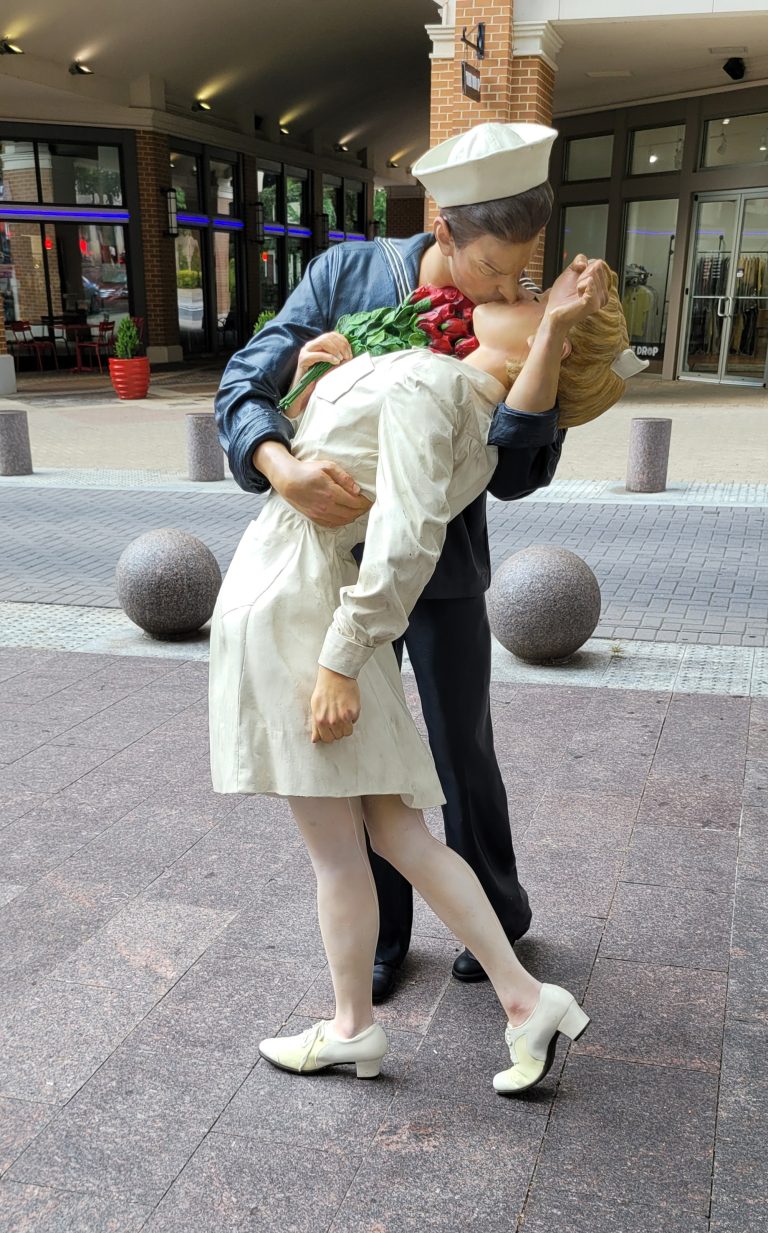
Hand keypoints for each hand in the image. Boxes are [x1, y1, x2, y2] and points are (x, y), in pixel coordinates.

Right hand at [254, 444, 372, 528]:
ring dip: (354, 516)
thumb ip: (344, 477)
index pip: (355, 502)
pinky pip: (334, 525)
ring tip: (358, 509)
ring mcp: (320, 514)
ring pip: (344, 521)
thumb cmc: (308, 471)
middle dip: (362, 510)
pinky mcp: (315, 519)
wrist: (288, 481)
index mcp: (331, 493)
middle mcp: (327, 506)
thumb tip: (357, 489)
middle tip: (367, 505)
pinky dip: (343, 521)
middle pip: (352, 514)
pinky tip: (346, 515)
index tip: (370, 499)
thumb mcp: (327, 466)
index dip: (366, 502)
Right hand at [295, 331, 352, 381]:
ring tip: (341, 359)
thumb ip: (338, 357)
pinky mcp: (303, 360)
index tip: (350, 353)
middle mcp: (310, 345)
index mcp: (317, 344)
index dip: (343, 341)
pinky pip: (317, 354)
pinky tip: (336, 362)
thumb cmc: (319, 379)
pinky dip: (328, 357)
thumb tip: (350, 354)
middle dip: (341, 346)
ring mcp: (305, 351)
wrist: (305, 391)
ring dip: (335, 350)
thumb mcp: (331, 366)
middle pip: (328, 337)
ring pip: (322, 342)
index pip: (332, 335)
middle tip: (347, 357)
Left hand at [311, 666, 360, 742]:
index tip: (331, 729)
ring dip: (346, 725)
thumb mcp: (315, 708)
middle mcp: (332, 721)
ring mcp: (344, 717)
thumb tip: (315, 740)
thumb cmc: (324, 690)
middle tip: (337, 718)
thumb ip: (315, 726)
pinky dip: (353, 717)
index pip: (327, 739)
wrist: (336, 675)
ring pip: (348, 732)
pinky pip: (355, 721)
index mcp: (320, 720)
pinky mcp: (354, 712)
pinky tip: (348, 707)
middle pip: (338, 736)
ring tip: (343, 714)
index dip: (330, 734)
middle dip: (338, 730)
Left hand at [544, 255, 609, 329]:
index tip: (577, 280)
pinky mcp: (593, 303)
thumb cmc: (562, 296)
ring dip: (579, 281)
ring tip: (576, 293)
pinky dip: (581, 285)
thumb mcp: (571, 272)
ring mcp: (600, 299)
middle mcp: (603, 293)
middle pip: (597, 267)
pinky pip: (590, 282)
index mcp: (601, 286)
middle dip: (582, 274)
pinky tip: (578, 294)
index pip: (598, 263)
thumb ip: (579, 260)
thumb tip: (584, 263)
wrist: (554, 311)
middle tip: (576, 288)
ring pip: (592, 274)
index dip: (584, 268)